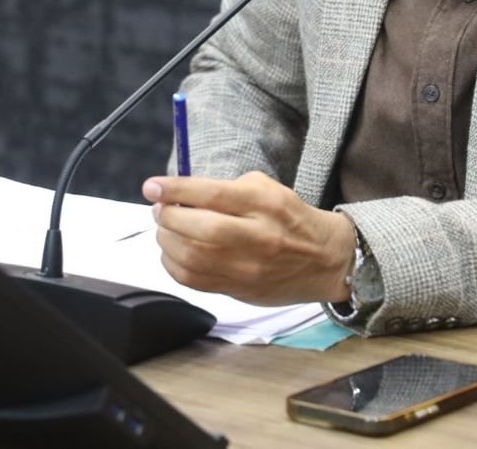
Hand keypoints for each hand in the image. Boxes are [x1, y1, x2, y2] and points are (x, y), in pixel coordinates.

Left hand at [141, 171, 354, 305]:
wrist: (324, 260)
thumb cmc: (290, 219)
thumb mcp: (267, 189)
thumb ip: (226, 188)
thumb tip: (181, 192)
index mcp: (264, 204)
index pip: (212, 195)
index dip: (175, 190)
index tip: (152, 187)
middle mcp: (257, 237)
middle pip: (200, 229)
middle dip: (168, 217)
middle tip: (160, 209)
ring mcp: (248, 268)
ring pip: (192, 258)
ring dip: (167, 241)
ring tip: (165, 230)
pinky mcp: (239, 289)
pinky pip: (194, 281)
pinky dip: (173, 265)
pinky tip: (173, 252)